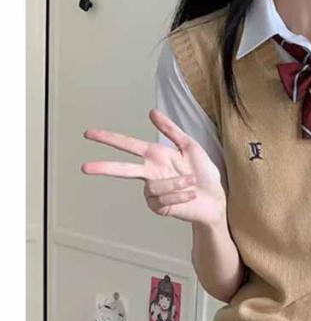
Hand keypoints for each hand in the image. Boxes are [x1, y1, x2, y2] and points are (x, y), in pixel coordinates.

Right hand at [80, 108, 226, 226]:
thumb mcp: (190, 147)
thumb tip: (151, 112)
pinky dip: (180, 195)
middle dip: (105, 167)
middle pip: (123, 170)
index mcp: (155, 156)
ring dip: (177, 183)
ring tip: (192, 182)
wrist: (214, 200)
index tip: (89, 135)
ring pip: (154, 186)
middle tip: (85, 167)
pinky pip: (164, 199)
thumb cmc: (204, 174)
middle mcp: (150, 173)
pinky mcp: (160, 207)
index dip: (109, 139)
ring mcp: (153, 192)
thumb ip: (171, 130)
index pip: (128, 145)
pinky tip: (190, 196)